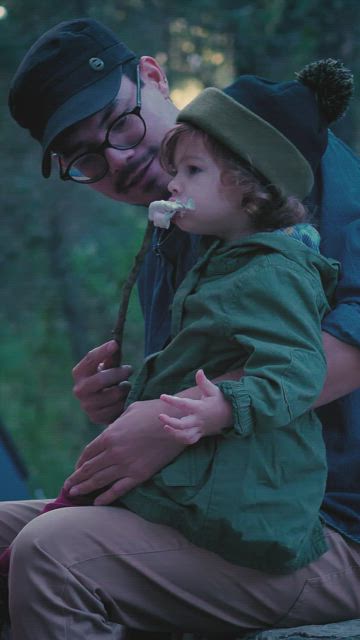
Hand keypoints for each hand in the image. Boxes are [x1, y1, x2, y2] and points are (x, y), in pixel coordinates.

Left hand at [64, 398, 184, 504]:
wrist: (176, 423)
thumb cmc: (153, 412)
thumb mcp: (129, 412)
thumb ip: (116, 425)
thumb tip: (111, 431)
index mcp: (108, 436)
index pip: (87, 453)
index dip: (80, 462)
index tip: (76, 468)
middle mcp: (113, 453)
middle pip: (89, 469)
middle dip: (76, 478)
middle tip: (67, 487)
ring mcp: (125, 466)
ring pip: (99, 481)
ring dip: (85, 488)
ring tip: (75, 494)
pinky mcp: (139, 475)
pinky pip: (118, 490)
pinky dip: (106, 497)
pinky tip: (97, 502)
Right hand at [72, 340, 132, 424]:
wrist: (102, 403)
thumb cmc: (106, 378)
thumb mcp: (107, 367)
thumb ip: (111, 357)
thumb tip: (116, 343)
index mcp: (79, 373)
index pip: (90, 359)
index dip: (103, 351)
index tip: (115, 344)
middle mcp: (79, 390)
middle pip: (100, 379)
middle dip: (118, 373)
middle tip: (129, 369)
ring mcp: (87, 406)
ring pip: (113, 395)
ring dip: (124, 389)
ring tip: (126, 386)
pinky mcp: (96, 418)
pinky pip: (117, 409)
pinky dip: (124, 402)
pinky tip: (124, 399)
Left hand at [159, 369, 232, 443]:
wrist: (233, 415)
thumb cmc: (221, 401)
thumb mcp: (214, 390)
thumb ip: (204, 382)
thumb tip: (199, 371)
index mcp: (200, 408)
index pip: (183, 404)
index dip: (172, 400)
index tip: (162, 396)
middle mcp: (199, 420)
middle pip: (182, 425)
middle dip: (170, 422)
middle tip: (160, 416)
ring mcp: (200, 428)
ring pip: (186, 435)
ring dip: (174, 433)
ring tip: (165, 427)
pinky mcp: (201, 434)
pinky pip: (190, 440)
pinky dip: (181, 439)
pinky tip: (173, 433)